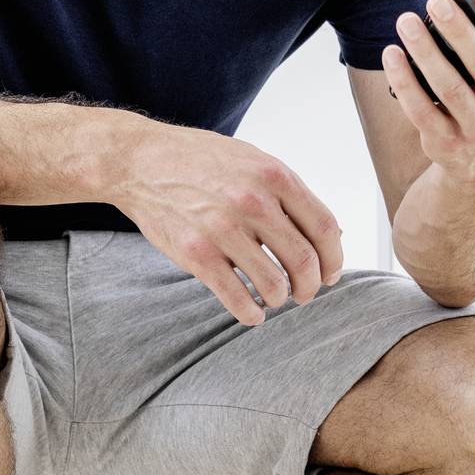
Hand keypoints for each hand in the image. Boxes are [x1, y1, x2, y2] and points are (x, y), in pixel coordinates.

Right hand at [107, 123, 345, 326]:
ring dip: (280, 299)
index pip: (323, 229)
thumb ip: (288, 194)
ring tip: (274, 298)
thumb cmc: (201, 161)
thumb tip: (330, 236)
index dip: (333, 259)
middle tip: (304, 293)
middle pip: (304, 261)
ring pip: (274, 285)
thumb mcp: (253, 161)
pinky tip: (252, 313)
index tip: (330, 274)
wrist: (141, 161)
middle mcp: (253, 202)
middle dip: (310, 286)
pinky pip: (237, 298)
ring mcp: (224, 229)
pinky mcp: (197, 254)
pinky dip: (251, 314)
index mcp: (275, 176)